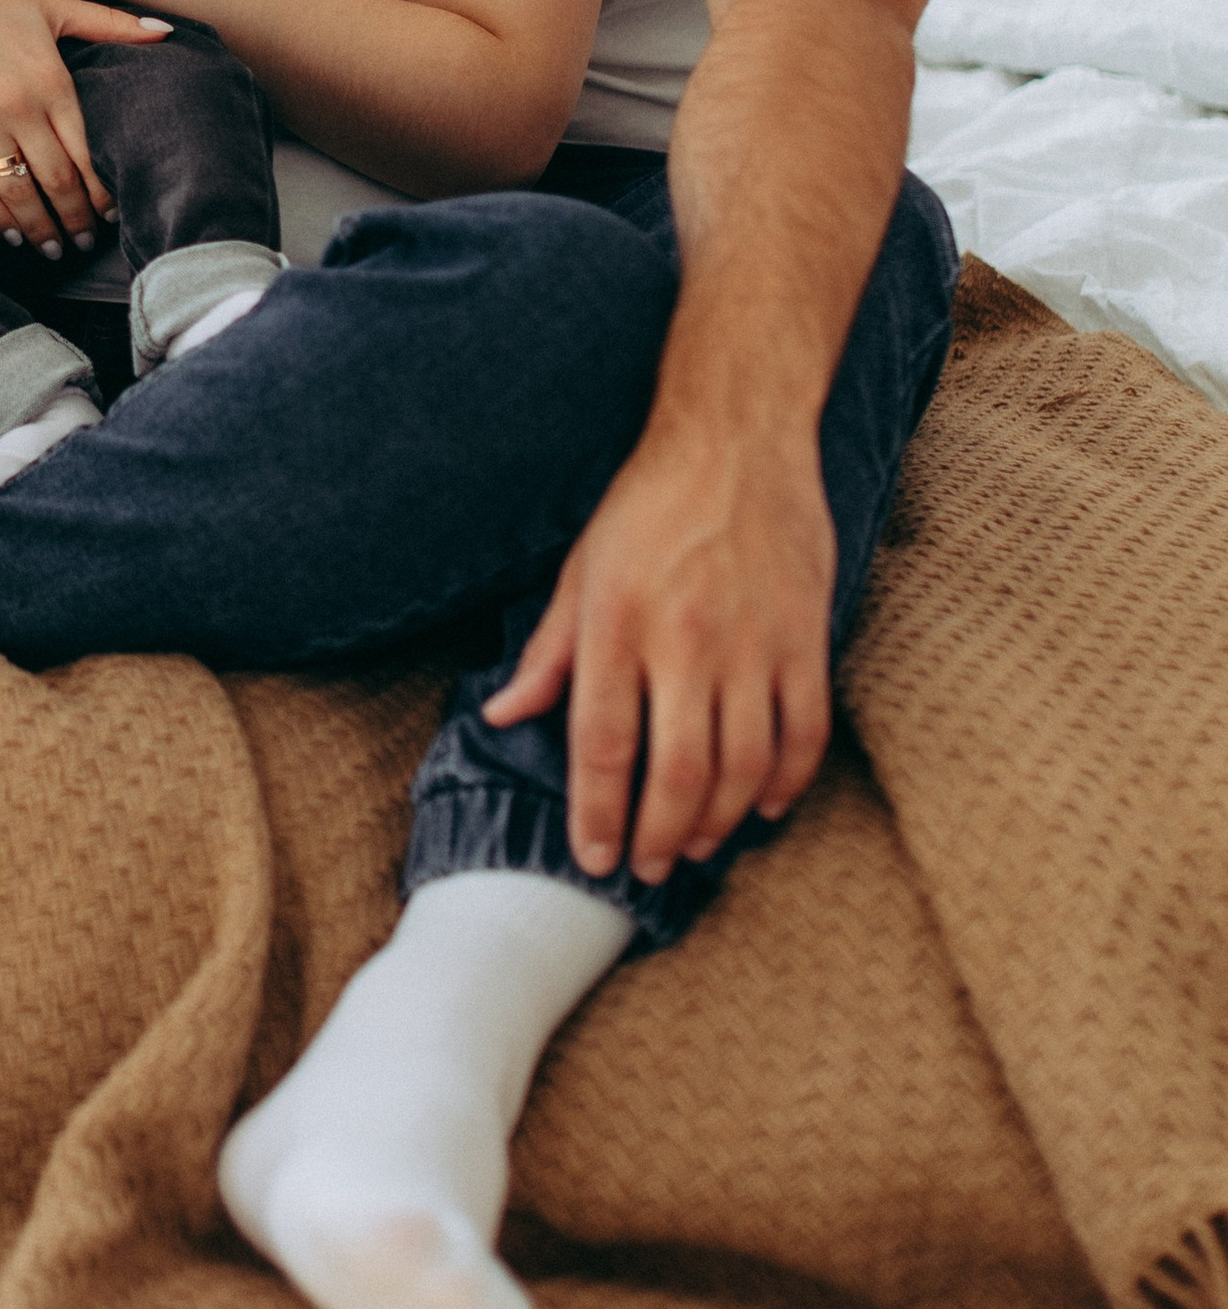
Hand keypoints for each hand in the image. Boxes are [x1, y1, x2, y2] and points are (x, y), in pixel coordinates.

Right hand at [0, 0, 168, 251]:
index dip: (103, 192)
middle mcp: (18, 104)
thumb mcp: (50, 2)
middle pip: (57, 181)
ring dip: (39, 228)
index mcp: (52, 77)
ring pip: (17, 191)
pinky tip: (11, 233)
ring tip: (52, 249)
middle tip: (86, 245)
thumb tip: (167, 31)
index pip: (88, 151)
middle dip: (75, 219)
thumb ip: (109, 24)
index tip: (113, 214)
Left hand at [484, 414, 838, 883]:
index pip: (601, 745)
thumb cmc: (647, 504)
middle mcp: (685, 641)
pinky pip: (804, 732)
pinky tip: (763, 806)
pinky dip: (785, 782)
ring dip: (718, 820)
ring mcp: (754, 643)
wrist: (736, 439)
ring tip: (697, 845)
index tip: (596, 859)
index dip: (597, 814)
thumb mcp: (580, 569)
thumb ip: (548, 653)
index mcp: (617, 625)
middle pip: (675, 772)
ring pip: (742, 764)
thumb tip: (501, 716)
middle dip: (659, 836)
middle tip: (650, 869)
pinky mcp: (806, 637)